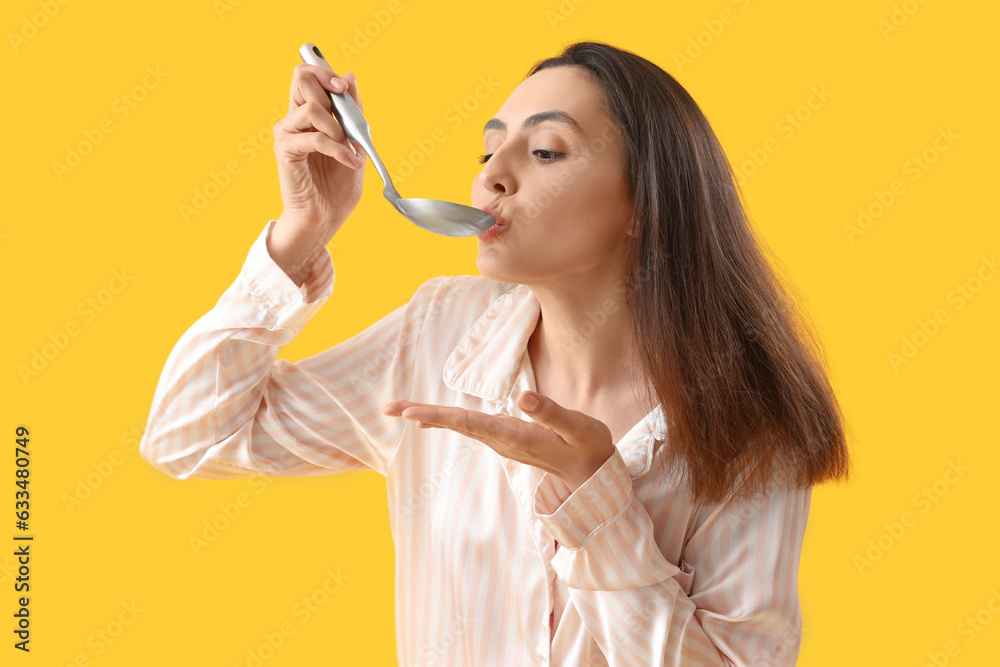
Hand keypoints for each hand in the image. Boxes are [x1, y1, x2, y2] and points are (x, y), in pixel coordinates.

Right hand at [267, 64, 366, 284]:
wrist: (325, 219)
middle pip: (301, 78)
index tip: (344, 88)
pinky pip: (314, 138)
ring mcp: (287, 134)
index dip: (325, 73)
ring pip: (310, 108)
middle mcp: (293, 120)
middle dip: (330, 92)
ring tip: (351, 150)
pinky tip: (350, 162)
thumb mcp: (355, 142)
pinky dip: (338, 149)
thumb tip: (350, 77)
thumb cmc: (338, 186)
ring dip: (339, 130)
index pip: (307, 75)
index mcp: (308, 114)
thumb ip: (352, 111)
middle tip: (346, 119)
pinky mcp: (285, 151)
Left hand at [382, 391, 615, 490]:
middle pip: (457, 424)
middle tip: (389, 408)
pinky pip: (470, 427)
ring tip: (403, 411)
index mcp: (514, 436)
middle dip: (423, 414)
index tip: (408, 413)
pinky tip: (432, 421)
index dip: (438, 414)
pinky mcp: (507, 439)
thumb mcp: (578, 428)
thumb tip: (521, 398)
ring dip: (432, 417)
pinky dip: (448, 420)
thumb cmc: (590, 448)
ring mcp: (503, 441)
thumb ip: (551, 413)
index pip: (468, 422)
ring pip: (461, 426)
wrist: (595, 475)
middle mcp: (502, 441)